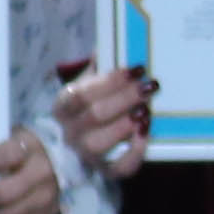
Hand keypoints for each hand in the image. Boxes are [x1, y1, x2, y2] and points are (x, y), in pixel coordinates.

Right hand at [56, 63, 156, 179]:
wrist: (75, 145)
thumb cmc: (86, 109)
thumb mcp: (86, 85)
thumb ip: (96, 67)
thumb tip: (107, 43)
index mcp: (64, 106)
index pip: (82, 93)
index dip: (110, 81)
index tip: (136, 69)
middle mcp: (70, 131)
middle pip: (94, 115)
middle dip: (124, 99)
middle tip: (149, 87)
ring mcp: (86, 153)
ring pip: (99, 143)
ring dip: (124, 125)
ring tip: (145, 111)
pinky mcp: (105, 171)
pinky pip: (119, 167)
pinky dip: (134, 153)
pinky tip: (146, 134)